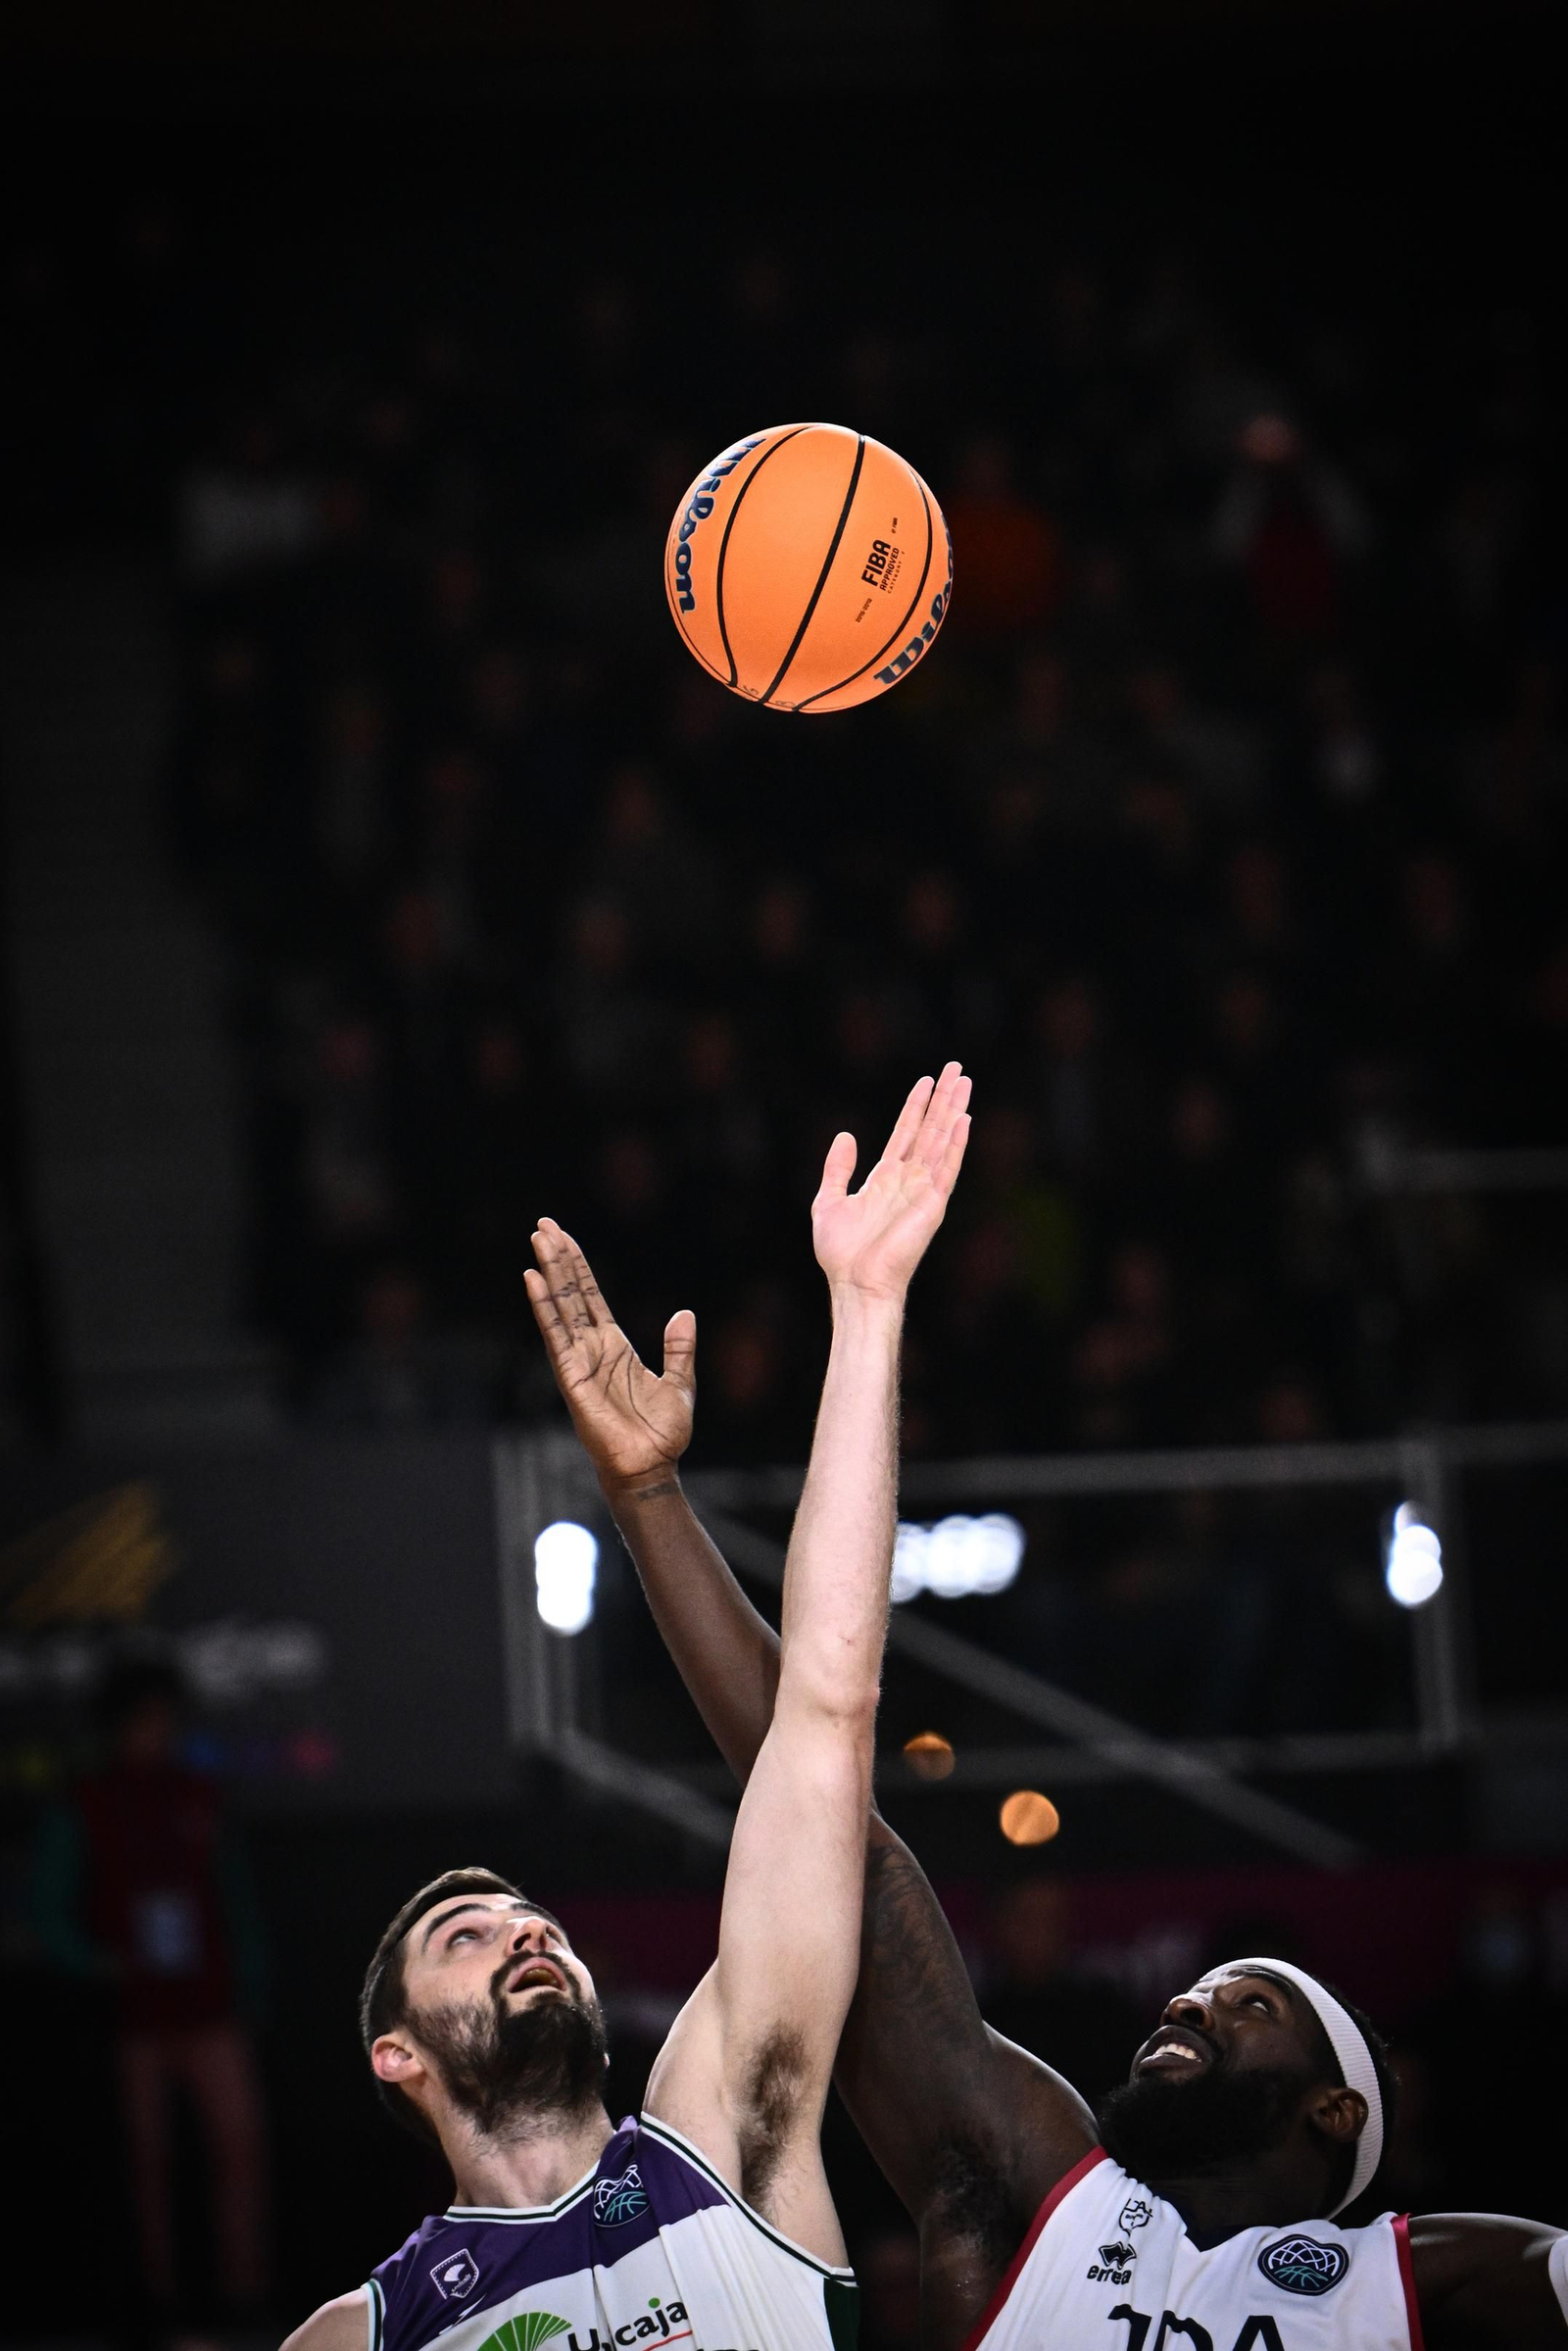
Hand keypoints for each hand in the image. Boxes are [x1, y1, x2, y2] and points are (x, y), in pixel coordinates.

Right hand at [524, 1220, 694, 1492]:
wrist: (652, 1467)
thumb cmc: (663, 1434)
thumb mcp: (680, 1383)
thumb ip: (679, 1349)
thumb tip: (684, 1314)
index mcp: (615, 1347)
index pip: (591, 1297)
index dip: (578, 1267)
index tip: (563, 1238)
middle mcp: (592, 1349)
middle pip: (571, 1293)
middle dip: (558, 1258)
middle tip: (543, 1224)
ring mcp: (579, 1361)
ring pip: (561, 1306)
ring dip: (550, 1272)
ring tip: (538, 1239)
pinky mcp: (572, 1377)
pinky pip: (555, 1335)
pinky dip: (544, 1307)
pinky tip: (533, 1280)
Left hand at [811, 1061, 970, 1301]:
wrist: (855, 1283)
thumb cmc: (841, 1253)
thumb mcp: (828, 1201)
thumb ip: (837, 1168)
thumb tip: (846, 1135)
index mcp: (886, 1178)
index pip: (906, 1133)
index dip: (916, 1106)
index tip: (927, 1080)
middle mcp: (909, 1180)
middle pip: (929, 1130)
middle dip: (942, 1099)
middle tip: (956, 1069)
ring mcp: (923, 1191)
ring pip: (941, 1141)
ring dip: (953, 1111)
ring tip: (963, 1082)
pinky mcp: (933, 1205)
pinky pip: (947, 1168)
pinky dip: (955, 1144)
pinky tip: (963, 1119)